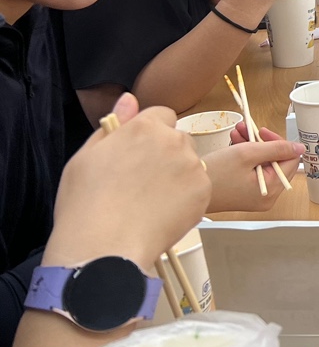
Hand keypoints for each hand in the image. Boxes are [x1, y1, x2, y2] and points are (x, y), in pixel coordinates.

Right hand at [43, 94, 209, 268]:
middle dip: (166, 154)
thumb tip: (130, 99)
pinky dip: (187, 198)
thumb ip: (114, 124)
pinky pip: (199, 187)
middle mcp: (174, 140)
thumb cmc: (86, 203)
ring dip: (178, 175)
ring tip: (151, 202)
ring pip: (191, 163)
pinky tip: (163, 214)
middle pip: (178, 139)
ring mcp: (193, 166)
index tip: (138, 155)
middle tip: (143, 182)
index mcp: (144, 127)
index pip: (161, 115)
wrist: (104, 247)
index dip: (150, 134)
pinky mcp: (204, 191)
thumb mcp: (86, 157)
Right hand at [204, 124, 304, 212]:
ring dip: (252, 146)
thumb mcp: (247, 154)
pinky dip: (245, 157)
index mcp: (272, 189)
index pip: (289, 160)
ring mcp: (256, 196)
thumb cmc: (214, 173)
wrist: (189, 189)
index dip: (278, 142)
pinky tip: (234, 144)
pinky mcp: (245, 194)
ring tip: (237, 133)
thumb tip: (299, 148)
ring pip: (263, 164)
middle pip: (276, 162)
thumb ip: (276, 148)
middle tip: (248, 129)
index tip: (262, 132)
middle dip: (262, 142)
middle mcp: (268, 196)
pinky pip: (253, 171)